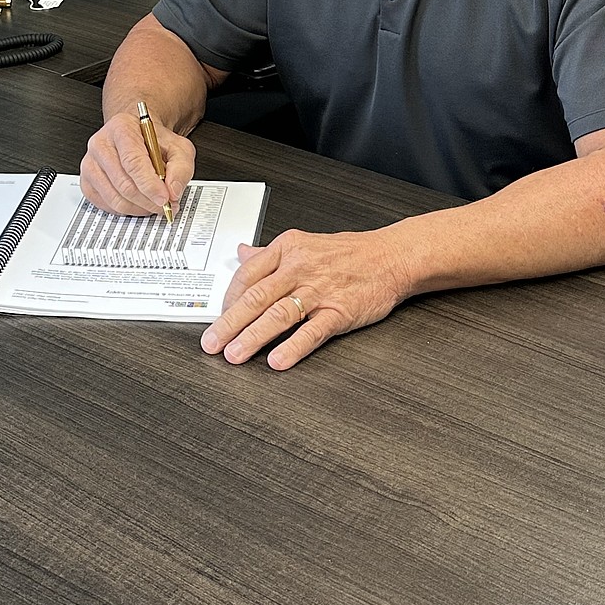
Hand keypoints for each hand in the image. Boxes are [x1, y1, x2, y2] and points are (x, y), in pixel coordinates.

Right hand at [80, 111, 194, 216]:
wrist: (137, 137)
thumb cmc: (153, 141)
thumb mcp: (178, 147)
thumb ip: (181, 167)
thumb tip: (173, 190)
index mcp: (121, 128)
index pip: (133, 161)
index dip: (149, 184)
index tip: (164, 198)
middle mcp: (101, 144)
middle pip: (124, 183)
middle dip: (148, 200)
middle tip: (166, 205)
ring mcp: (90, 164)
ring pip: (115, 199)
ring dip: (140, 208)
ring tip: (154, 203)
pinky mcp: (87, 182)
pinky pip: (107, 206)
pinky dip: (127, 210)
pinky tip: (139, 203)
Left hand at [200, 226, 411, 369]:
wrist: (392, 257)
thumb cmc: (350, 253)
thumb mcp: (304, 243)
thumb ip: (269, 252)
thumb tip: (240, 253)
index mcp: (288, 248)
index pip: (248, 274)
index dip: (228, 298)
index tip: (216, 317)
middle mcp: (300, 268)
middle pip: (256, 297)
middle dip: (230, 323)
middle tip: (212, 343)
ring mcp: (320, 290)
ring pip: (279, 315)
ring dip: (253, 337)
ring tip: (235, 355)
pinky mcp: (340, 311)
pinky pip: (312, 331)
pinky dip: (293, 347)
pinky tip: (277, 360)